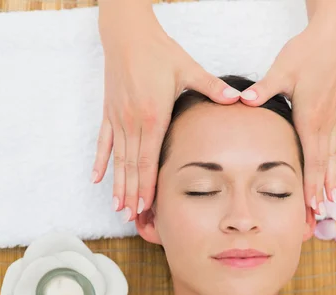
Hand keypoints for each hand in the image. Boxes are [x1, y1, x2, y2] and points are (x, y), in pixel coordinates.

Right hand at [92, 4, 240, 221]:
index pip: (148, 160)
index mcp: (153, 116)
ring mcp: (118, 118)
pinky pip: (104, 142)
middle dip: (132, 194)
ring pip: (117, 159)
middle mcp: (133, 122)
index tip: (145, 207)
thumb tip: (238, 99)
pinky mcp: (109, 112)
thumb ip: (213, 88)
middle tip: (132, 218)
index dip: (146, 186)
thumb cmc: (160, 52)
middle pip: (132, 166)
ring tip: (117, 208)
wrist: (128, 35)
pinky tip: (97, 179)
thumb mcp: (189, 69)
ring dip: (117, 185)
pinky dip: (101, 162)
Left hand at [239, 11, 335, 214]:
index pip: (310, 160)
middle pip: (323, 164)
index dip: (310, 185)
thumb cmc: (309, 51)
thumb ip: (263, 89)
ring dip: (334, 178)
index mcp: (310, 118)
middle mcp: (326, 123)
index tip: (310, 206)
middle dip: (320, 191)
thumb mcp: (282, 70)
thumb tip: (243, 100)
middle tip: (318, 214)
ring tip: (334, 199)